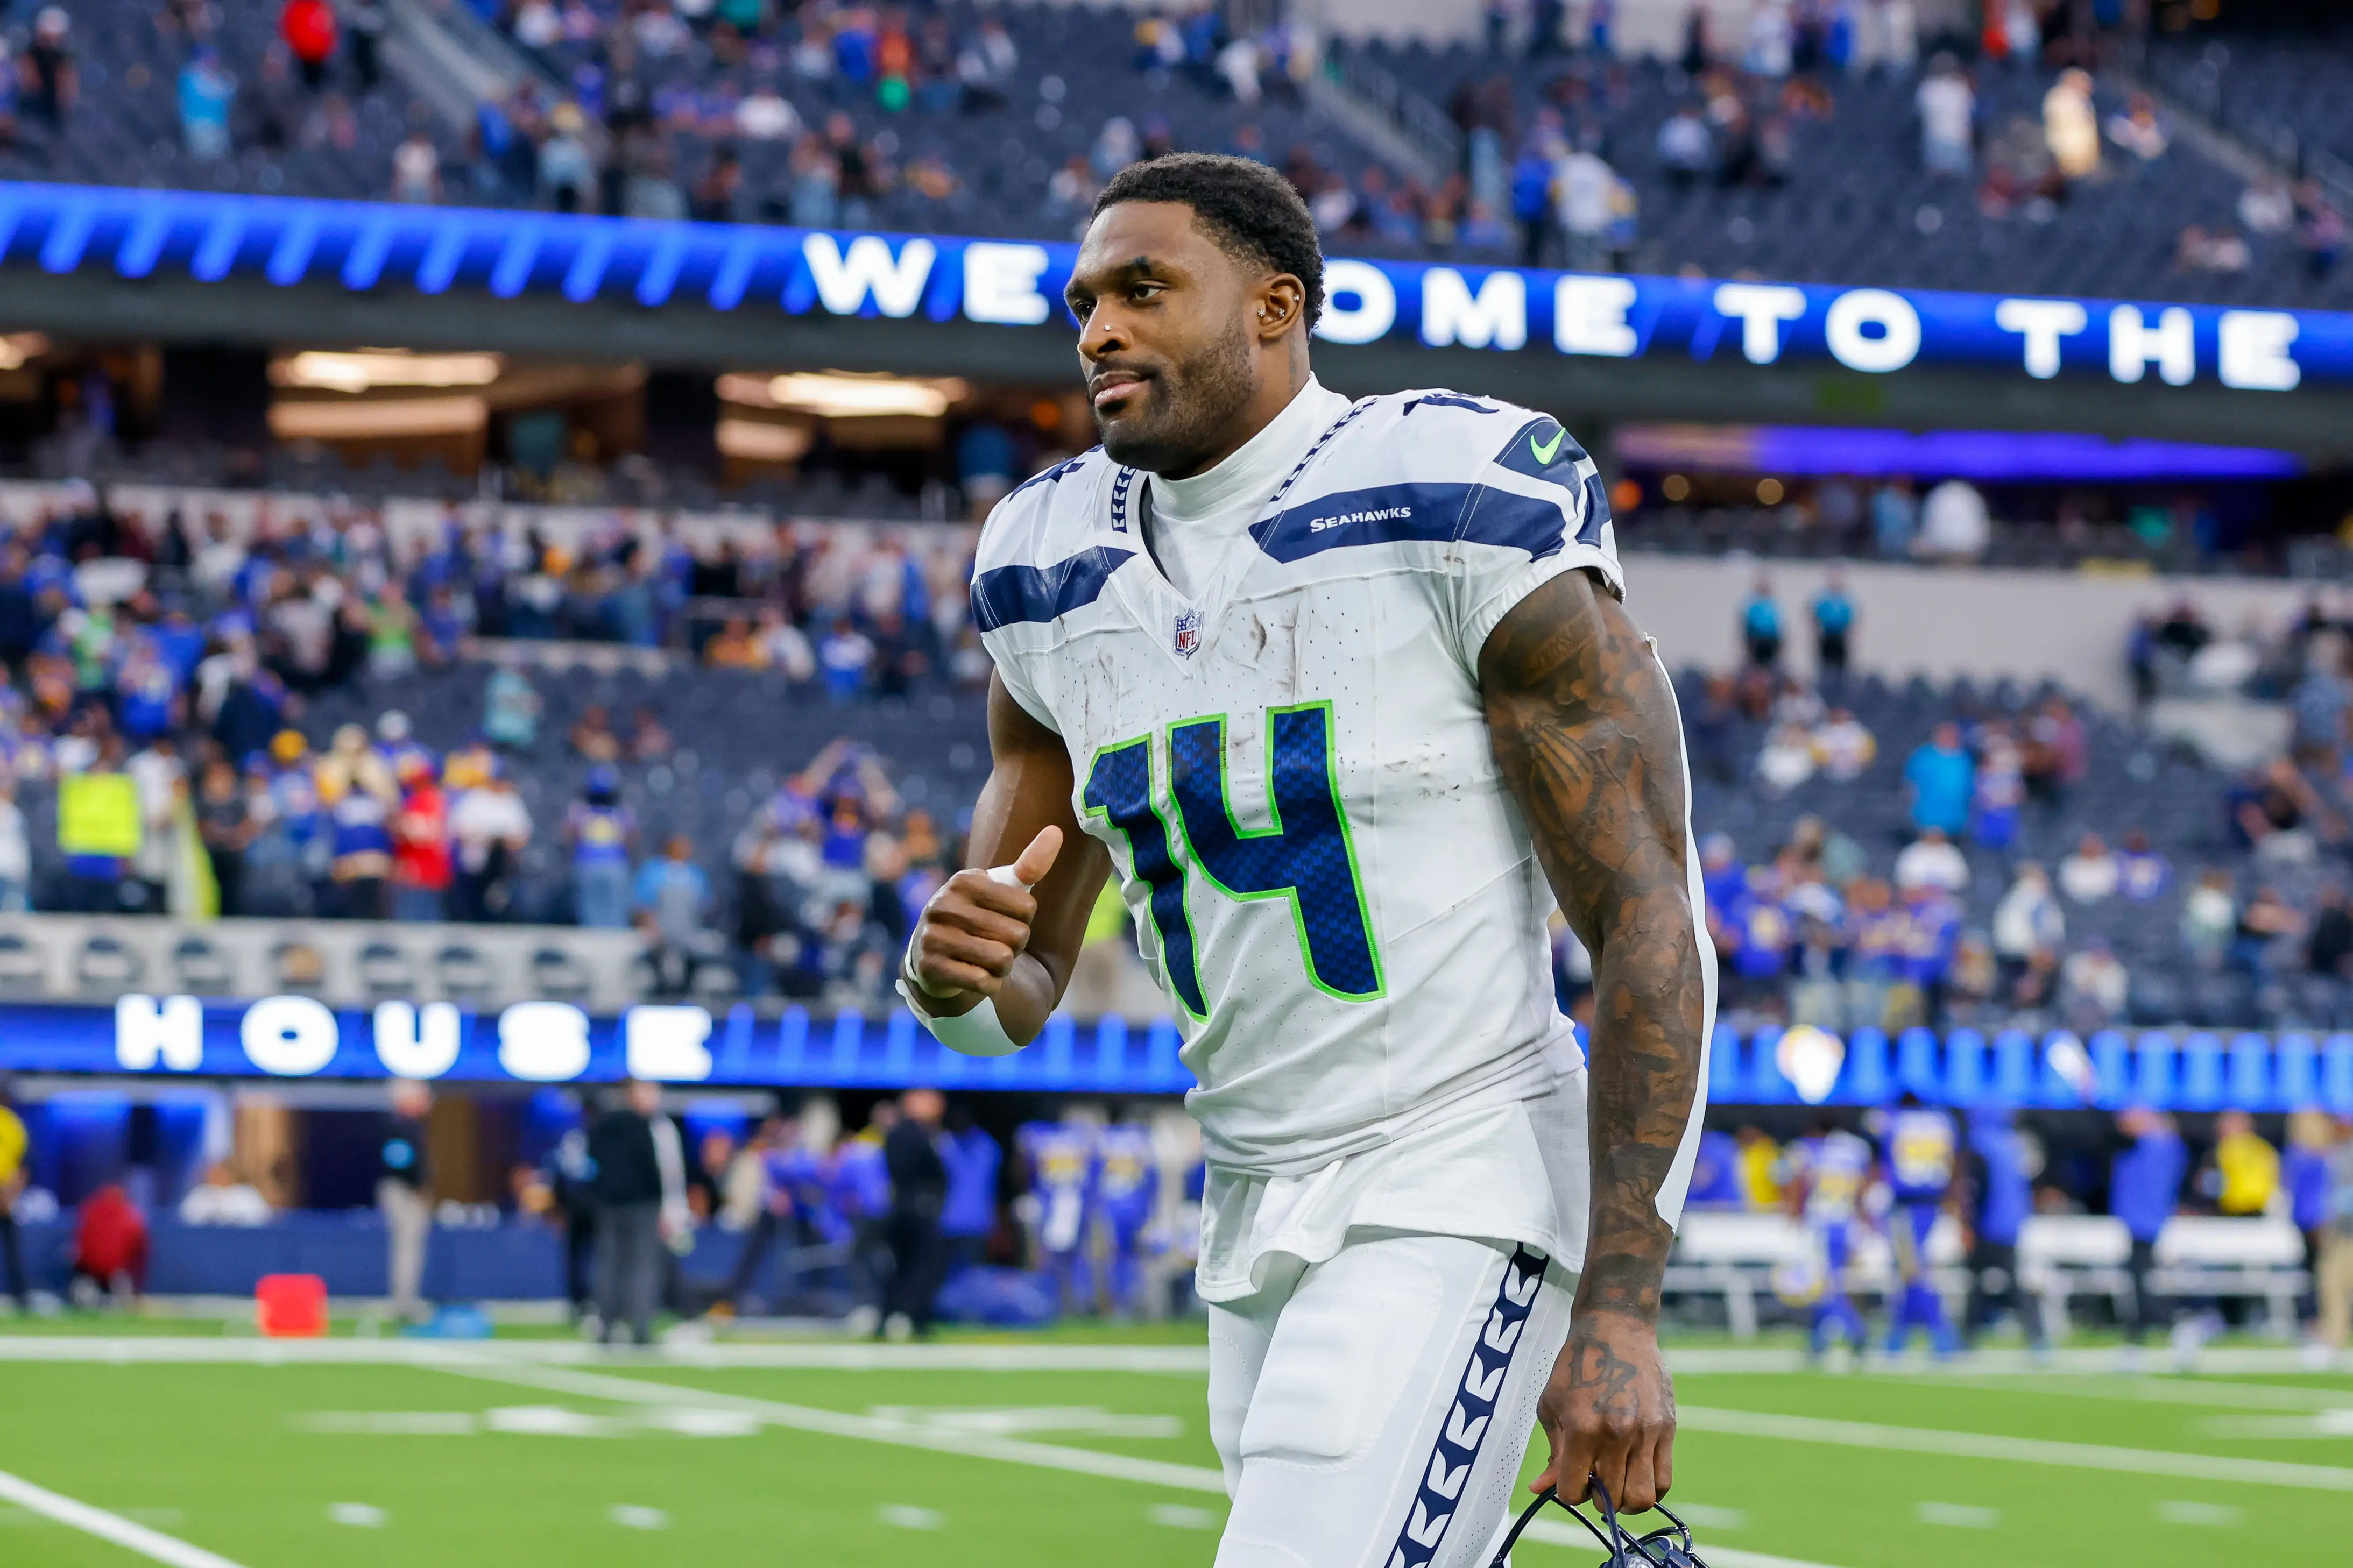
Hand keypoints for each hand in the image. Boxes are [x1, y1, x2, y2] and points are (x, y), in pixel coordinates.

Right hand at [905, 827, 1062, 1009]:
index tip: (1002, 918)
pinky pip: (983, 982)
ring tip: (985, 960)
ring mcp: (934, 937)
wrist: (931, 954)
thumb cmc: (976, 916)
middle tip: (994, 942)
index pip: (1027, 907)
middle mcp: (944, 905)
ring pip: (1002, 961)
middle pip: (1017, 936)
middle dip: (1014, 946)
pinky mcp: (932, 968)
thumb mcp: (1000, 889)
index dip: (1024, 920)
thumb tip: (1056, 831)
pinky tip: (973, 975)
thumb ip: (1030, 864)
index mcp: (964, 880)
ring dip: (1003, 968)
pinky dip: (988, 984)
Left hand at [1532, 1311, 1675, 1514]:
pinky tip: (1635, 1475)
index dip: (1568, 1493)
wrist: (1615, 1330)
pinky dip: (1650, 1489)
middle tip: (1593, 1480)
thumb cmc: (1576, 1367)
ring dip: (1626, 1501)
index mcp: (1582, 1429)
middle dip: (1597, 1499)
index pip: (1574, 1492)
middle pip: (1611, 1500)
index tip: (1570, 1481)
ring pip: (1642, 1498)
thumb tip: (1539, 1490)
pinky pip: (1664, 1480)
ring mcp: (1646, 1433)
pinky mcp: (1668, 1429)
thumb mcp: (1552, 1406)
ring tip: (1616, 1484)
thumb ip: (1553, 1452)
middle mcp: (1616, 1435)